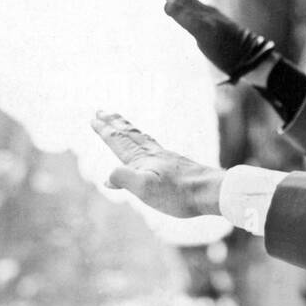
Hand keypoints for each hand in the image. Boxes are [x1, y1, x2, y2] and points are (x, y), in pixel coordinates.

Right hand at [91, 111, 224, 218]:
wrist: (212, 191)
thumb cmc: (180, 194)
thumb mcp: (146, 190)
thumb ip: (125, 179)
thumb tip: (107, 177)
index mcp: (142, 160)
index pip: (119, 141)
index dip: (105, 131)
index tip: (93, 119)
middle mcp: (153, 155)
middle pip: (130, 134)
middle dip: (114, 123)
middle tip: (102, 111)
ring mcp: (166, 158)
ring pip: (142, 138)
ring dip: (129, 129)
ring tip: (122, 122)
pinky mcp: (177, 165)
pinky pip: (155, 147)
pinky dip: (145, 141)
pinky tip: (150, 147)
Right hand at [137, 0, 274, 81]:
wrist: (252, 59)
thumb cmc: (228, 50)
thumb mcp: (205, 35)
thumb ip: (187, 19)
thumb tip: (167, 2)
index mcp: (196, 9)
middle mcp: (200, 9)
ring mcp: (206, 17)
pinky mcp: (210, 26)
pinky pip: (189, 9)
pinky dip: (178, 3)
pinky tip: (177, 5)